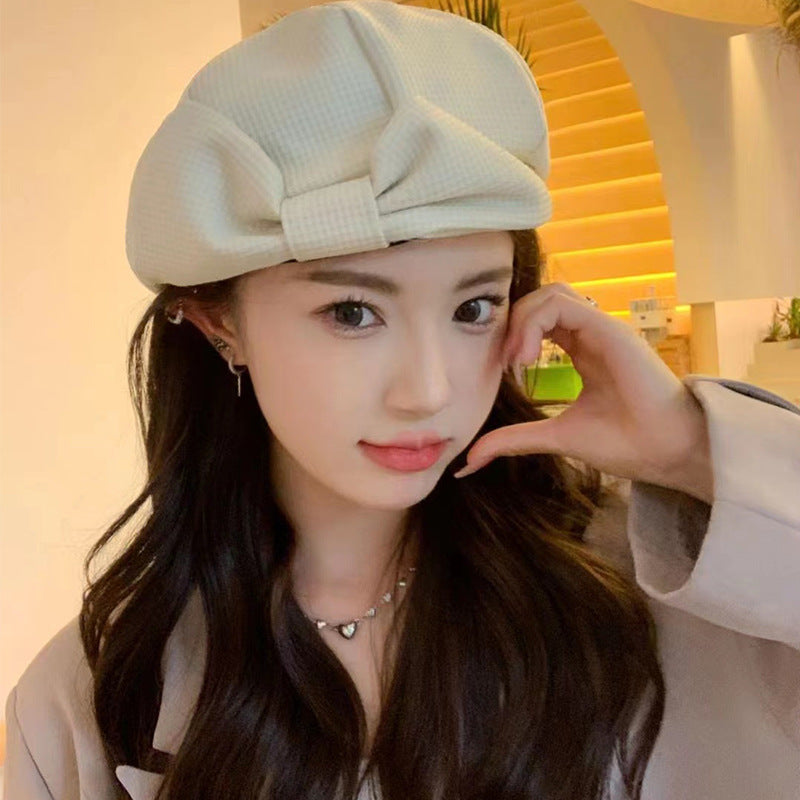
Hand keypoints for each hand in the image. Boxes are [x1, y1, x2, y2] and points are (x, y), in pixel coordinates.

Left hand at [453, 283, 712, 503]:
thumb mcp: (555, 436)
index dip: (512, 336)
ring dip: (522, 320)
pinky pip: (563, 303)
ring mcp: (602, 329)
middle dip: (512, 324)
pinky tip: (527, 356)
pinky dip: (535, 322)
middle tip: (505, 363)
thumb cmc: (626, 444)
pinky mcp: (610, 330)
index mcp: (582, 351)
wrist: (669, 454)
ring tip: (516, 359)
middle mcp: (591, 334)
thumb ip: (514, 440)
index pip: (538, 321)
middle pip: (540, 301)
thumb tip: (469, 461)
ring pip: (549, 294)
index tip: (503, 371)